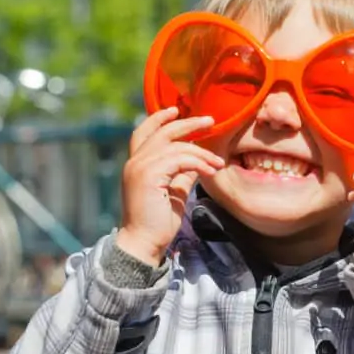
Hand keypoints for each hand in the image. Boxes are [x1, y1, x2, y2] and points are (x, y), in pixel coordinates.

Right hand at [117, 107, 224, 265]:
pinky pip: (180, 159)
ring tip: (218, 163)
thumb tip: (198, 162)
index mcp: (137, 164)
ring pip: (176, 146)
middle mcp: (135, 162)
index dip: (159, 118)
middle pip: (162, 131)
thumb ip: (182, 174)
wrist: (144, 243)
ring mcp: (139, 167)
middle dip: (187, 123)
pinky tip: (211, 171)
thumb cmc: (157, 222)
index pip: (144, 131)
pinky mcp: (149, 175)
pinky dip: (198, 163)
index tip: (176, 110)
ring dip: (201, 152)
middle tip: (210, 121)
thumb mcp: (174, 192)